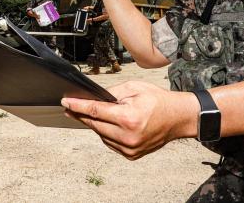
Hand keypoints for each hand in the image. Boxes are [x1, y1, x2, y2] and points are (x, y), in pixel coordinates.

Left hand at [61, 81, 193, 159]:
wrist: (177, 119)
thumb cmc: (158, 101)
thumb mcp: (135, 88)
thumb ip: (112, 92)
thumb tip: (94, 97)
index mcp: (129, 118)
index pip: (96, 111)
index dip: (78, 106)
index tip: (66, 103)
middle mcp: (128, 136)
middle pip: (95, 125)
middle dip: (82, 115)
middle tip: (71, 107)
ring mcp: (130, 148)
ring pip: (101, 135)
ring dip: (96, 124)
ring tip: (97, 113)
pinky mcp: (131, 154)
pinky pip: (110, 143)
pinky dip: (107, 133)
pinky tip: (110, 124)